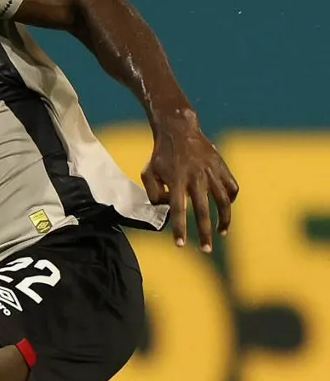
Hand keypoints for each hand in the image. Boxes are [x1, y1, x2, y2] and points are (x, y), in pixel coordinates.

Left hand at [142, 120, 238, 252]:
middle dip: (205, 233)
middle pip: (203, 211)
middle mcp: (195, 178)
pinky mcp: (222, 167)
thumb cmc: (161, 155)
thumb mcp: (147, 172)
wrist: (178, 130)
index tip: (180, 245)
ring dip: (224, 220)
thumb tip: (167, 208)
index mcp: (176, 180)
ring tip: (221, 233)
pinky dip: (231, 200)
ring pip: (223, 202)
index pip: (177, 210)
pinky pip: (232, 188)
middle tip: (206, 250)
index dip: (179, 228)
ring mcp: (211, 172)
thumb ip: (153, 193)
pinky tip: (226, 208)